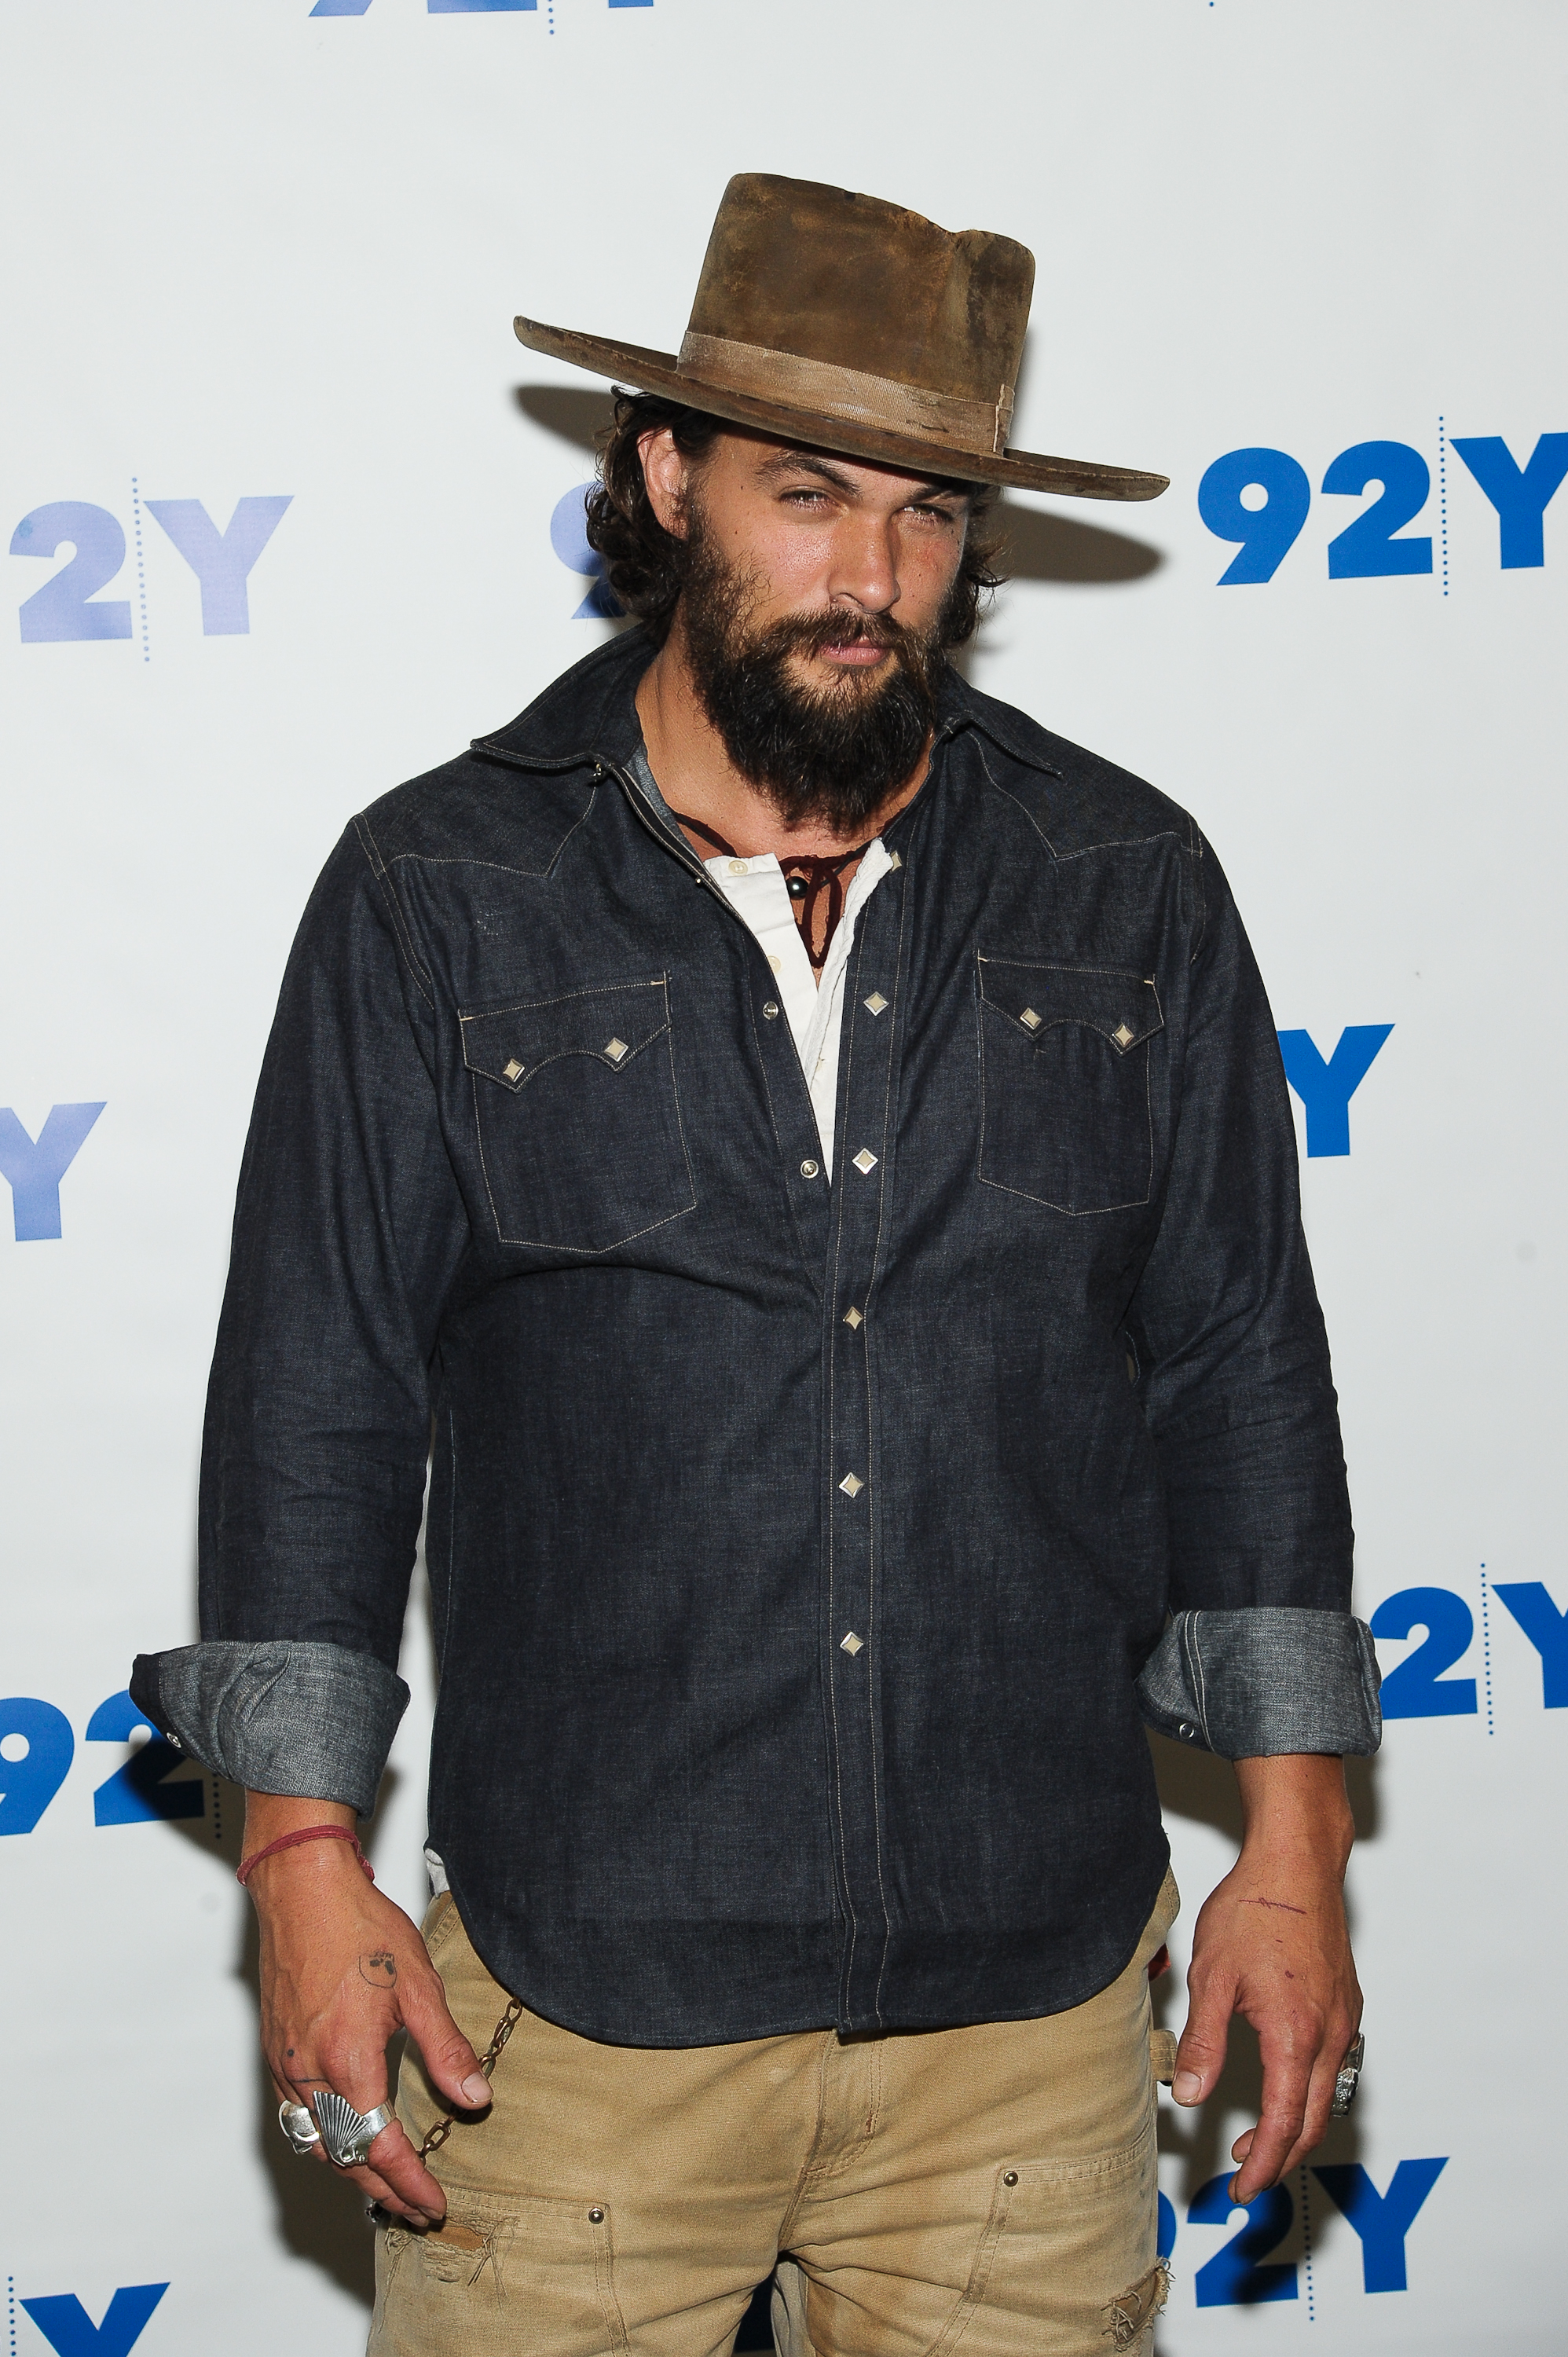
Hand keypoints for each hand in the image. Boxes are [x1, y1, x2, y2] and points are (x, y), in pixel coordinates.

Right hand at [245, 1797, 491, 2226]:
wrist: (302, 1890)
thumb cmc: (358, 1928)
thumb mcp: (418, 1987)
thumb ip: (445, 2050)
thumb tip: (475, 2098)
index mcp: (348, 2064)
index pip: (381, 2150)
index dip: (410, 2185)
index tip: (434, 2204)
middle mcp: (309, 2075)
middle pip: (345, 2159)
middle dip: (383, 2192)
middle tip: (416, 2210)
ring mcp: (286, 2066)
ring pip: (317, 2143)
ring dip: (352, 2171)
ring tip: (386, 2185)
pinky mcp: (276, 2051)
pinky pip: (298, 2118)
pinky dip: (326, 2141)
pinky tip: (346, 2138)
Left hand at [1171, 1754, 1360, 2204]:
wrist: (1296, 1862)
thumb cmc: (1256, 1910)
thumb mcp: (1213, 1978)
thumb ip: (1202, 2042)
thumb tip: (1188, 2093)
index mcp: (1297, 2036)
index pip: (1284, 2125)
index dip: (1263, 2165)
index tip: (1243, 2189)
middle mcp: (1331, 2034)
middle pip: (1312, 2121)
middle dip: (1280, 2156)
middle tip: (1246, 2175)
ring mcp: (1344, 2018)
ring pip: (1326, 2094)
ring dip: (1294, 2124)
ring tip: (1256, 2135)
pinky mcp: (1346, 2002)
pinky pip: (1333, 2063)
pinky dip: (1308, 2090)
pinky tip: (1282, 2081)